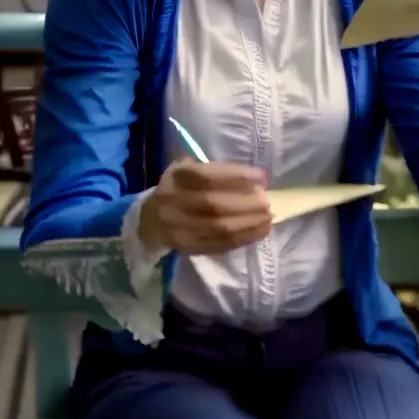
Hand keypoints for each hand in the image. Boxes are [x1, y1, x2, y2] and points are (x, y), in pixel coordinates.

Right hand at [138, 159, 272, 256]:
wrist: (150, 220)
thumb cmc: (179, 189)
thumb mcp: (188, 170)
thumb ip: (215, 171)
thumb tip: (255, 178)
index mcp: (177, 177)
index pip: (207, 176)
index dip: (236, 176)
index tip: (261, 177)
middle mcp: (174, 202)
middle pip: (214, 205)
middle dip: (245, 203)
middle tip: (267, 202)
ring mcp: (179, 228)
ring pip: (218, 228)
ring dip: (248, 224)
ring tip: (268, 219)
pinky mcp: (187, 248)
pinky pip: (218, 245)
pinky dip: (241, 239)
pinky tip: (258, 232)